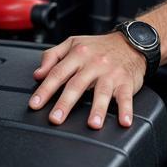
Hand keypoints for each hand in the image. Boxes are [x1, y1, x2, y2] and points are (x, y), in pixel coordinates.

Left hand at [28, 33, 144, 128]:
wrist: (131, 42)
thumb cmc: (99, 46)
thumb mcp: (73, 43)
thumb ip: (52, 57)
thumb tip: (38, 74)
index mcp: (78, 54)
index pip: (58, 73)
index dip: (45, 89)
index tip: (35, 104)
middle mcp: (94, 64)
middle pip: (77, 85)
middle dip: (65, 103)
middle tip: (56, 119)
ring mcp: (111, 73)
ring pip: (102, 92)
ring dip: (98, 109)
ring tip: (93, 124)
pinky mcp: (126, 81)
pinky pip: (125, 97)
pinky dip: (126, 109)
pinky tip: (124, 121)